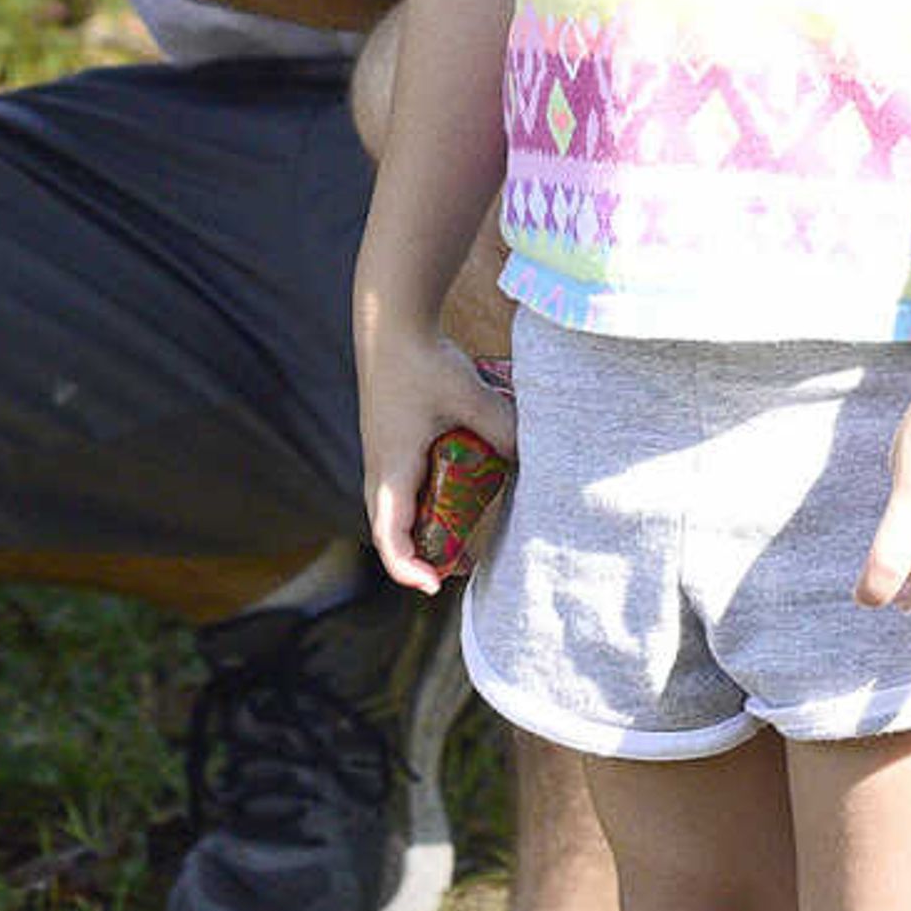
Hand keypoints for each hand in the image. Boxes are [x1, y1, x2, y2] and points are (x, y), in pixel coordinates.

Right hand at [357, 307, 515, 595]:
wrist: (391, 325)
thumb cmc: (422, 361)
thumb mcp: (469, 396)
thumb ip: (501, 428)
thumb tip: (529, 456)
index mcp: (392, 467)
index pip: (387, 536)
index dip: (407, 569)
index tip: (433, 585)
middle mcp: (381, 468)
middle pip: (390, 530)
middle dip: (418, 558)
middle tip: (456, 572)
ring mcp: (382, 456)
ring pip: (395, 509)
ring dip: (420, 530)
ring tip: (457, 542)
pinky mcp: (390, 442)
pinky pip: (402, 487)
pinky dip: (422, 503)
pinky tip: (453, 493)